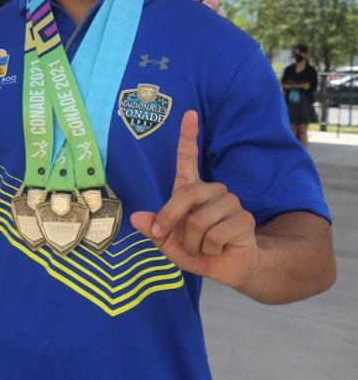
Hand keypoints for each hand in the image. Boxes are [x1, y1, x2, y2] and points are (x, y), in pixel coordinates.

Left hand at [130, 110, 258, 287]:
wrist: (228, 268)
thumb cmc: (196, 250)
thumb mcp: (168, 242)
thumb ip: (153, 230)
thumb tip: (136, 217)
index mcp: (192, 189)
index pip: (189, 158)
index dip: (188, 136)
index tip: (189, 113)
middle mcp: (213, 191)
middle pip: (187, 193)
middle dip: (170, 218)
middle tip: (164, 235)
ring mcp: (232, 203)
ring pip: (199, 220)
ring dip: (193, 242)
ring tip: (201, 247)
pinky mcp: (245, 219)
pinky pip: (214, 235)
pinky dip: (208, 249)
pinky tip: (217, 250)